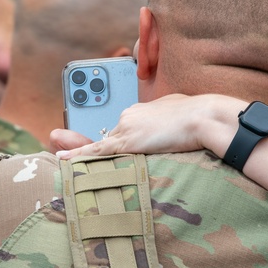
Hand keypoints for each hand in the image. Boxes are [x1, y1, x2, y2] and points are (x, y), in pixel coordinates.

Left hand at [54, 94, 236, 158]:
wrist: (204, 117)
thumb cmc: (200, 115)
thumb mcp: (179, 112)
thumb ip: (167, 118)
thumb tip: (169, 124)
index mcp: (142, 109)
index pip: (124, 128)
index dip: (121, 141)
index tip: (121, 149)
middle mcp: (129, 115)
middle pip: (110, 137)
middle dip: (98, 148)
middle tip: (82, 146)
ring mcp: (126, 128)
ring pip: (101, 145)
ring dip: (85, 154)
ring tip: (71, 156)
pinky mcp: (127, 142)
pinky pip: (97, 151)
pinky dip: (78, 155)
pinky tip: (62, 159)